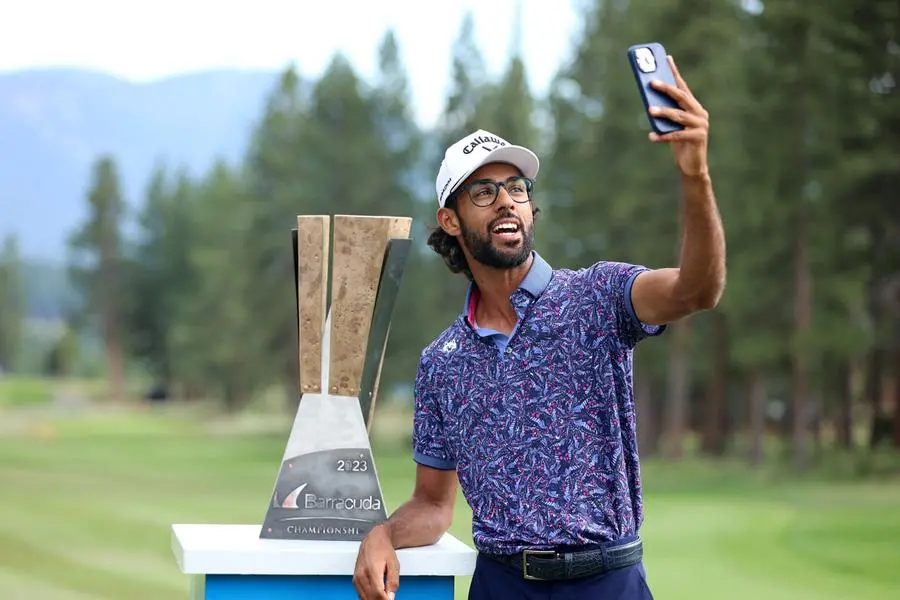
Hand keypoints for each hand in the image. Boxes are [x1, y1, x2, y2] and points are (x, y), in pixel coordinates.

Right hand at [352, 524, 399, 599]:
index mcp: (372, 570)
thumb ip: (393, 581)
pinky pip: (360, 594)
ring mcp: (357, 578)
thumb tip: (391, 596)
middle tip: (389, 598)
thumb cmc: (384, 549)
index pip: (378, 593)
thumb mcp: (394, 564)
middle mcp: (362, 575)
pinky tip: (376, 596)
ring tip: (383, 596)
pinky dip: (368, 598)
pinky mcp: (355, 580)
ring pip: (364, 598)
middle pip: (370, 597)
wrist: (373, 540)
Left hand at [648, 55, 709, 176]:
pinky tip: (651, 136)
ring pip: (678, 115)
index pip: (683, 86)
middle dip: (666, 88)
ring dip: (663, 112)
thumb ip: (666, 114)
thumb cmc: (680, 144)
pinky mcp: (698, 138)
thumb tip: (649, 102)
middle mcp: (700, 113)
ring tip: (649, 109)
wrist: (692, 166)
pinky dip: (663, 135)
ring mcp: (700, 125)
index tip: (666, 58)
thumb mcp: (672, 125)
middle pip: (681, 97)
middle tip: (651, 82)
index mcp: (694, 106)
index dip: (674, 73)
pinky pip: (677, 135)